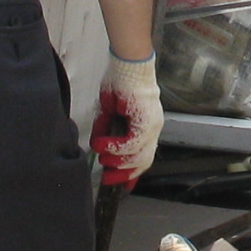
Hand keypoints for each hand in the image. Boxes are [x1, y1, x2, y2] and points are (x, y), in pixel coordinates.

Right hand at [93, 55, 162, 188]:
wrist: (127, 64)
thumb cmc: (120, 82)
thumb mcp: (108, 112)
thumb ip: (105, 131)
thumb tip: (97, 148)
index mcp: (145, 126)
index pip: (143, 157)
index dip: (132, 173)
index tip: (122, 185)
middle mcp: (153, 128)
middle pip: (143, 161)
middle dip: (124, 174)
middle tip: (107, 179)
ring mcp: (152, 125)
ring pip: (139, 156)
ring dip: (117, 161)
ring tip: (102, 158)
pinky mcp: (146, 121)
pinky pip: (131, 143)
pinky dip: (114, 147)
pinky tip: (101, 145)